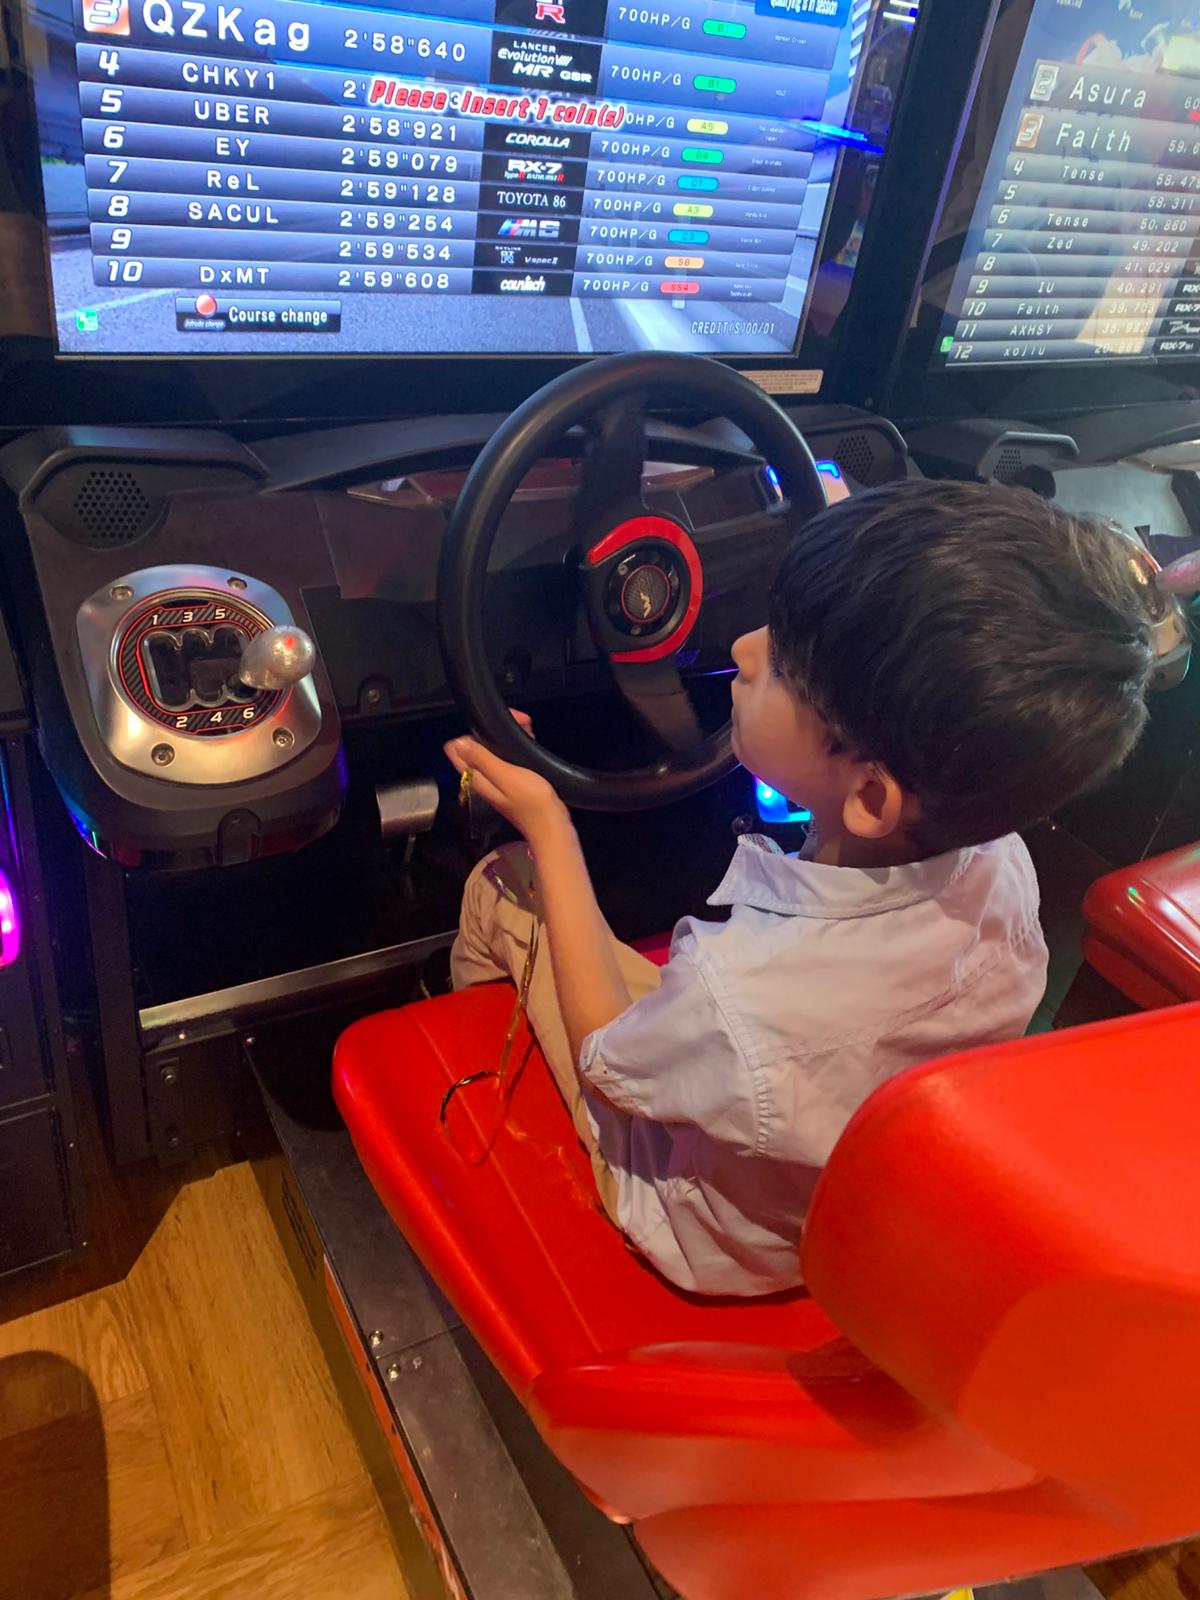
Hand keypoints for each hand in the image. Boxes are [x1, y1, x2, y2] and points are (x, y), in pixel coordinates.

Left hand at [445, 717, 568, 843]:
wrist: (552, 824)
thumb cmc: (531, 800)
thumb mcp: (506, 775)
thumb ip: (482, 758)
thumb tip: (458, 742)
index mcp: (475, 776)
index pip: (456, 749)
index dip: (471, 732)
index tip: (491, 724)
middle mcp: (482, 777)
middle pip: (477, 745)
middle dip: (493, 730)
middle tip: (519, 722)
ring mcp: (497, 778)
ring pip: (494, 748)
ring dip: (507, 736)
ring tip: (528, 728)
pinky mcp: (512, 779)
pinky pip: (508, 756)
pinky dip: (517, 745)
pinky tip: (531, 740)